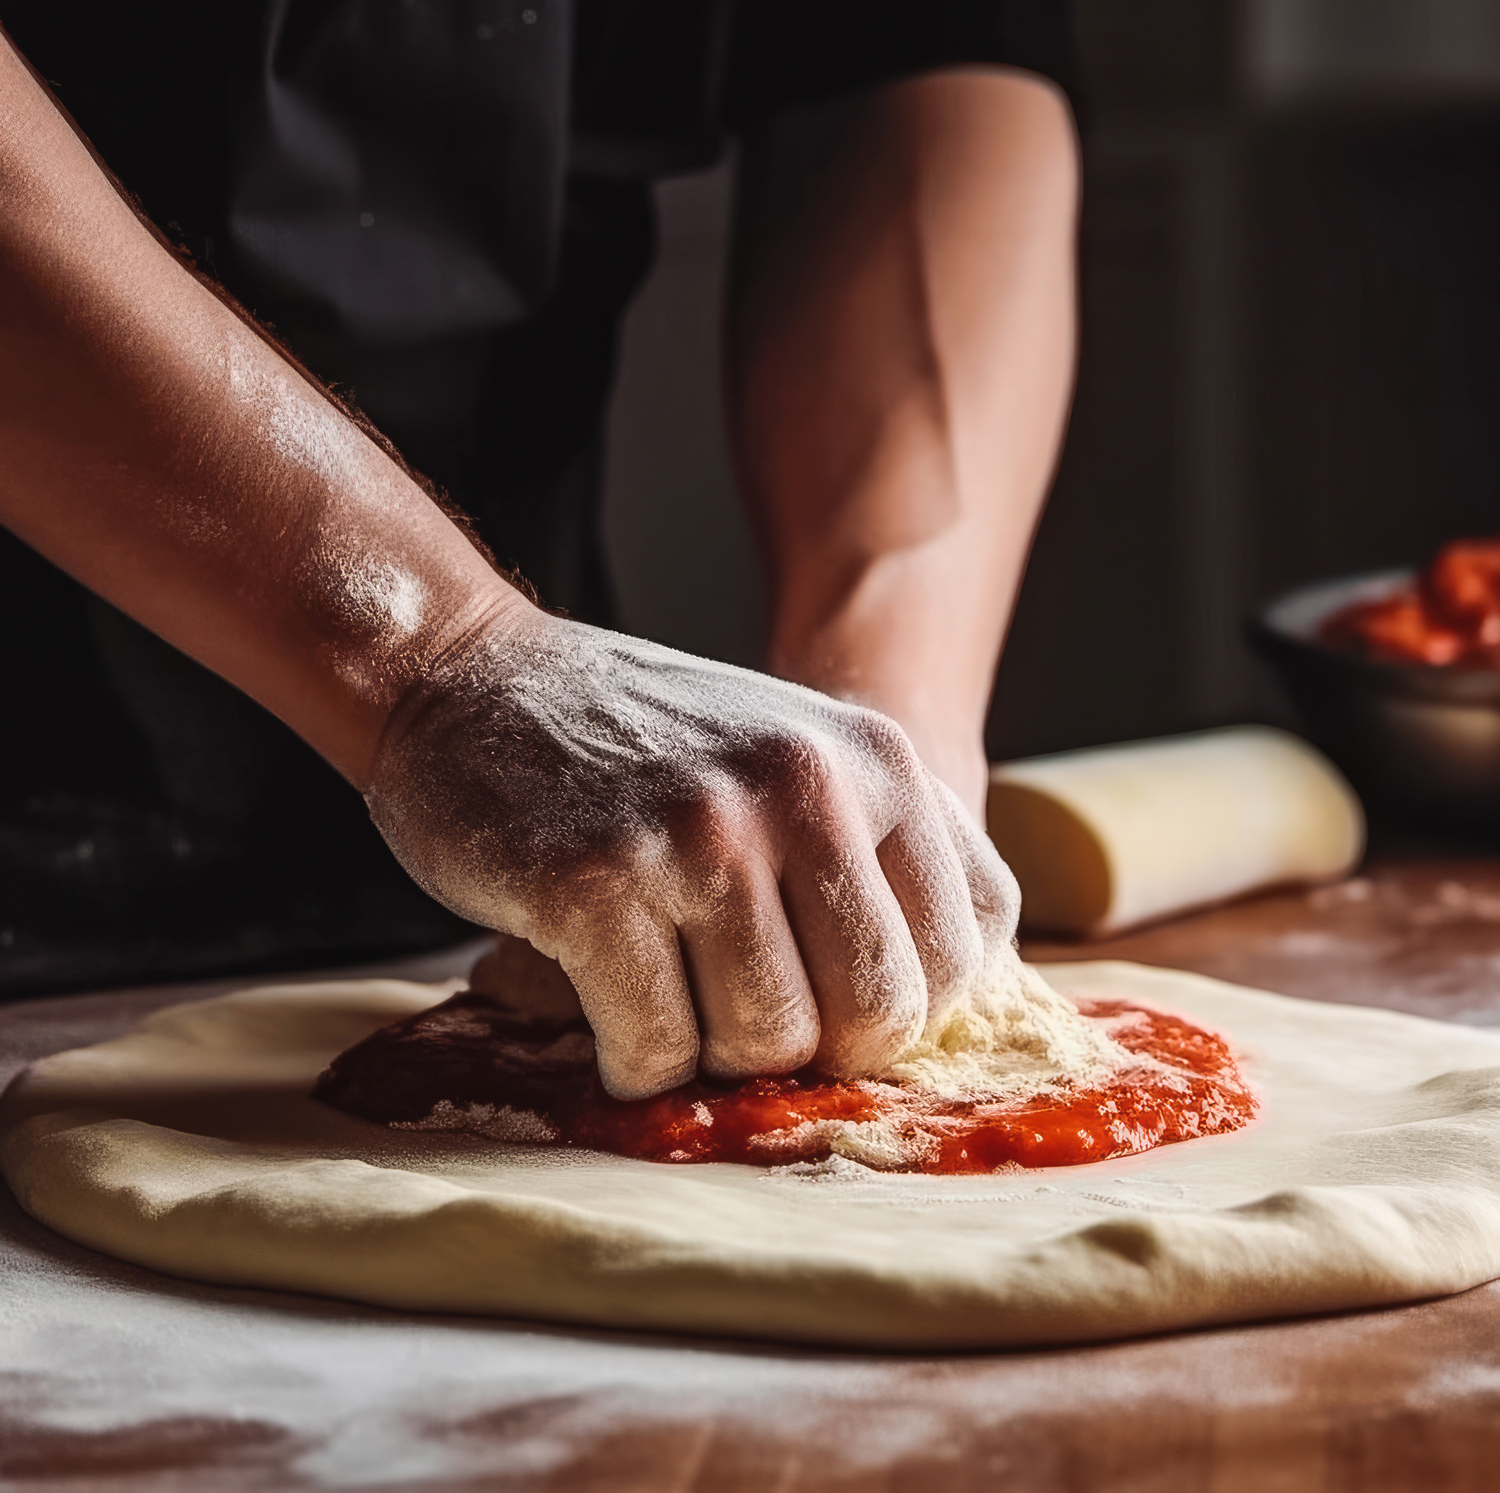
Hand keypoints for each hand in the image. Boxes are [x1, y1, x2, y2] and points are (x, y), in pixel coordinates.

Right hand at [366, 607, 1019, 1099]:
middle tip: (742, 1020)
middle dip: (811, 1049)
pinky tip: (609, 1009)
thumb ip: (876, 853)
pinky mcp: (596, 885)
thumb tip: (934, 1005)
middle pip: (876, 1015)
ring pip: (767, 1043)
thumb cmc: (642, 744)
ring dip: (712, 1054)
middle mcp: (804, 790)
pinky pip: (656, 1049)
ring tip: (668, 998)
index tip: (829, 1003)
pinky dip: (634, 1061)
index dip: (900, 1008)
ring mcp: (700, 834)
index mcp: (876, 759)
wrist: (473, 678)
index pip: (967, 947)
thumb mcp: (793, 755)